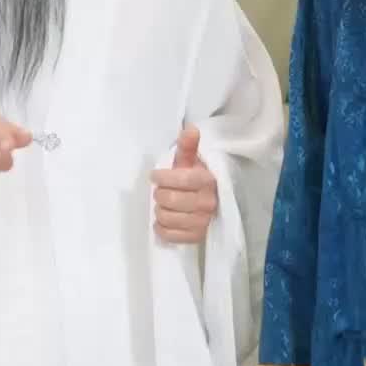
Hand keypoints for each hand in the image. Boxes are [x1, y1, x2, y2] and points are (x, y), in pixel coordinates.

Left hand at [151, 126, 218, 244]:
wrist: (211, 202)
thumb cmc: (195, 179)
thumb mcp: (191, 161)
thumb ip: (189, 146)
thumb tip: (191, 129)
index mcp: (208, 181)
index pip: (181, 180)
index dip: (162, 178)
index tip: (155, 176)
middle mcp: (208, 202)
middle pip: (169, 199)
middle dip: (159, 194)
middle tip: (160, 191)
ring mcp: (203, 221)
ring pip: (166, 217)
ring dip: (159, 210)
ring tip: (163, 205)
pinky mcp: (197, 237)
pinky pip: (170, 235)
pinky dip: (161, 227)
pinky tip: (163, 220)